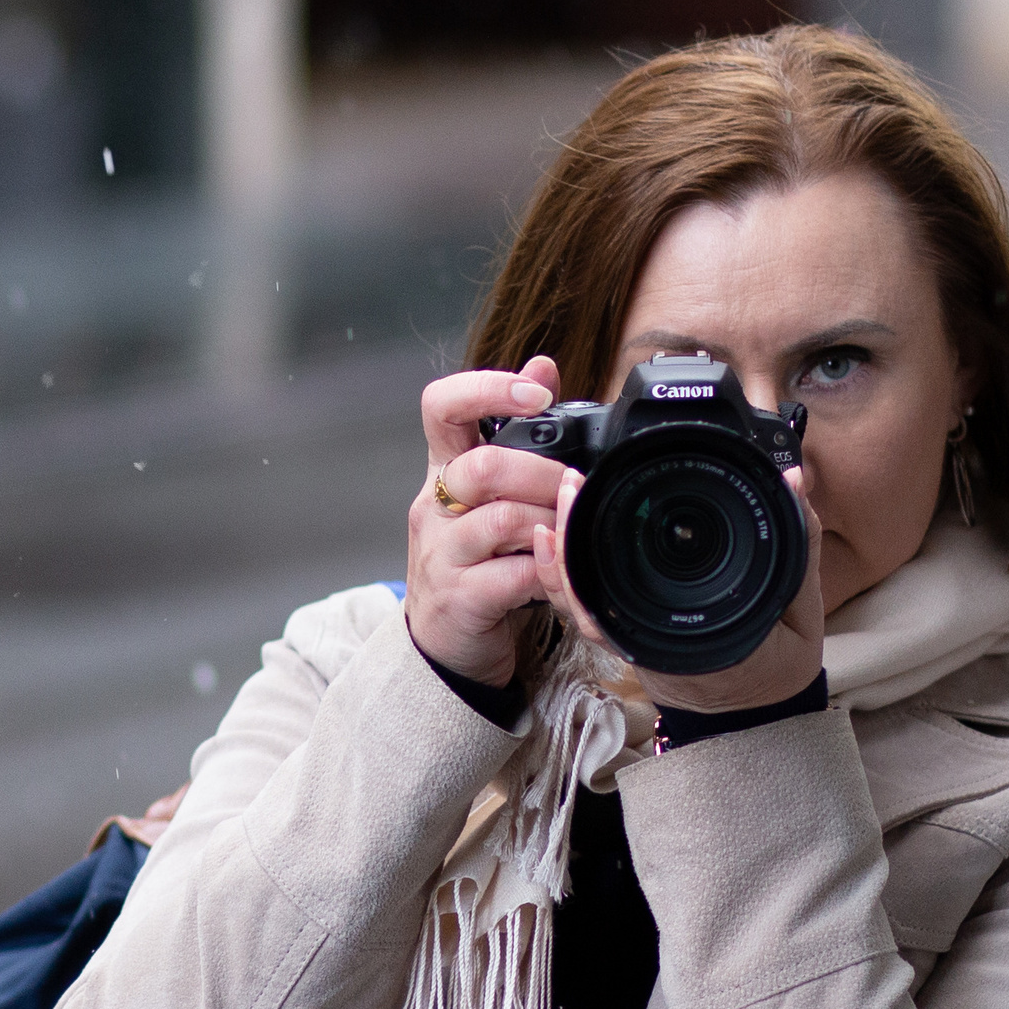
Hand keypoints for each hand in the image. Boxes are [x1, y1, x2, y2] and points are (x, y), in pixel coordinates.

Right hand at [405, 356, 565, 688]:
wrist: (445, 644)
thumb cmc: (478, 562)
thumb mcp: (493, 494)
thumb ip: (518, 435)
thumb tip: (544, 363)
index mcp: (444, 470)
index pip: (441, 406)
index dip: (486, 388)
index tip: (536, 395)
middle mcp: (435, 507)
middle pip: (483, 467)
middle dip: (544, 474)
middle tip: (574, 489)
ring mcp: (441, 555)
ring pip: (501, 521)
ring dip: (551, 524)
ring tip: (570, 534)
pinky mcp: (458, 599)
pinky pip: (512, 577)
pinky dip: (548, 572)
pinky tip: (558, 574)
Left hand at [535, 463, 829, 716]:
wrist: (754, 718)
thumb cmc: (778, 668)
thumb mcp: (804, 609)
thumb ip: (800, 545)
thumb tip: (791, 480)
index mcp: (691, 639)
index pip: (632, 593)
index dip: (604, 545)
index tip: (598, 495)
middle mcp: (649, 642)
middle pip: (589, 590)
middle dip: (574, 533)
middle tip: (573, 485)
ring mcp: (631, 642)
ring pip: (579, 599)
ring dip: (565, 550)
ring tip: (565, 498)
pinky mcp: (626, 638)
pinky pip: (586, 607)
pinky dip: (568, 573)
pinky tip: (561, 538)